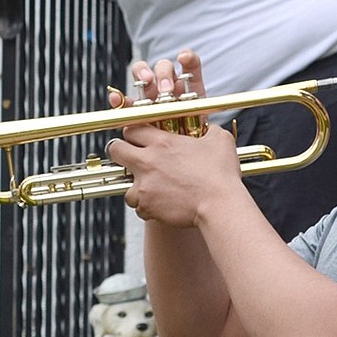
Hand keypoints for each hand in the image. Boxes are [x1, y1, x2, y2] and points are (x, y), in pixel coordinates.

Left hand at [107, 50, 242, 226]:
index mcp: (162, 142)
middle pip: (115, 149)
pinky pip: (138, 207)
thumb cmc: (221, 174)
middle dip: (121, 152)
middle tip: (132, 158)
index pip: (131, 128)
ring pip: (124, 184)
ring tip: (152, 189)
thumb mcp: (220, 140)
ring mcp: (144, 185)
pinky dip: (147, 207)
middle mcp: (147, 161)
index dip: (134, 132)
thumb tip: (209, 128)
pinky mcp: (147, 206)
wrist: (220, 205)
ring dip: (135, 187)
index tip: (139, 138)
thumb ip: (209, 130)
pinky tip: (161, 205)